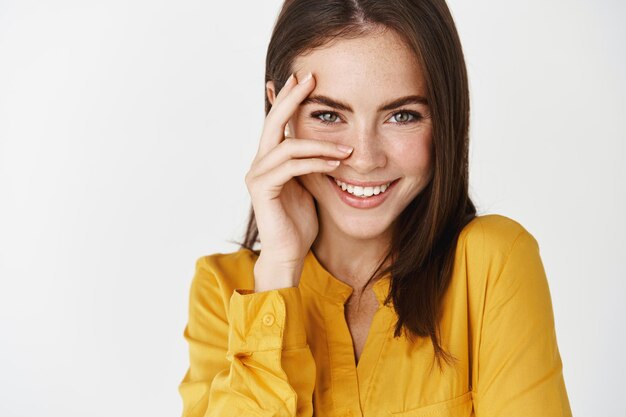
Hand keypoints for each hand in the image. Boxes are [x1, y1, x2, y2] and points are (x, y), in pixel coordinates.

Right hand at [244, 72, 352, 290]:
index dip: (289, 98)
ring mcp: (258, 175)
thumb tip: (331, 143)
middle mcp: (259, 163)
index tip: (305, 78)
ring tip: (346, 150)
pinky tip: (335, 163)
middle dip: (292, 98)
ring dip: (319, 144)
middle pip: (273, 121)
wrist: (288, 253)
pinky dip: (315, 162)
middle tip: (310, 77)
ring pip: (286, 145)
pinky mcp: (262, 190)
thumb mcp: (310, 184)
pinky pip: (291, 166)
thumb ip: (312, 162)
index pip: (278, 122)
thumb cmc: (300, 222)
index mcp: (270, 159)